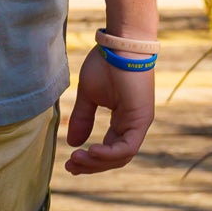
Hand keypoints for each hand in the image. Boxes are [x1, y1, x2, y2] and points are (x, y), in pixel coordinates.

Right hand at [64, 47, 154, 174]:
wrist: (119, 43)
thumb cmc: (106, 63)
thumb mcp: (88, 95)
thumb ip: (82, 119)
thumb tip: (73, 143)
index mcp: (124, 121)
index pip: (109, 150)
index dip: (90, 160)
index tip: (69, 161)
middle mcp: (133, 125)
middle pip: (115, 158)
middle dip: (91, 165)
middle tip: (70, 166)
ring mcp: (139, 123)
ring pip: (121, 156)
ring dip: (98, 162)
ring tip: (77, 159)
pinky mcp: (142, 119)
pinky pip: (127, 147)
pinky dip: (110, 153)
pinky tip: (92, 151)